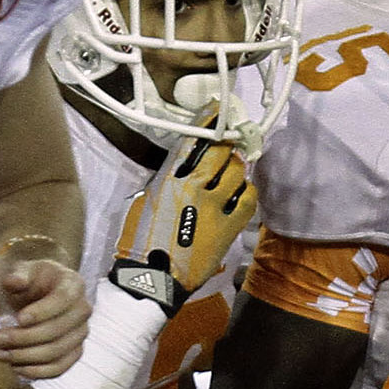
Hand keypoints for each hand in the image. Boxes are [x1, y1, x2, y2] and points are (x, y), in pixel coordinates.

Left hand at [0, 250, 87, 377]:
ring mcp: (81, 333)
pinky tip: (15, 367)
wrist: (40, 292)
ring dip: (26, 356)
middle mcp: (83, 310)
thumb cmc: (32, 280)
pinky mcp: (74, 352)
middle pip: (58, 330)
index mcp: (73, 284)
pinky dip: (37, 371)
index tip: (17, 319)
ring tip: (1, 353)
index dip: (41, 312)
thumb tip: (13, 282)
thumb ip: (18, 274)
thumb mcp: (23, 269)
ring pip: (57, 352)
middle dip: (24, 338)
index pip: (63, 300)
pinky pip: (59, 368)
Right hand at [119, 134, 259, 301]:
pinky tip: (243, 192)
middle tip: (232, 140)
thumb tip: (184, 170)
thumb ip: (165, 182)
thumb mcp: (144, 203)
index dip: (208, 123)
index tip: (219, 110)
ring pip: (237, 172)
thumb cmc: (140, 242)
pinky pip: (249, 199)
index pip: (191, 142)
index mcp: (167, 180)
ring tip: (234, 170)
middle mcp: (193, 188)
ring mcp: (215, 207)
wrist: (154, 278)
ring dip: (237, 168)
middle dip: (227, 144)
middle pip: (220, 153)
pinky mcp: (230, 227)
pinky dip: (248, 191)